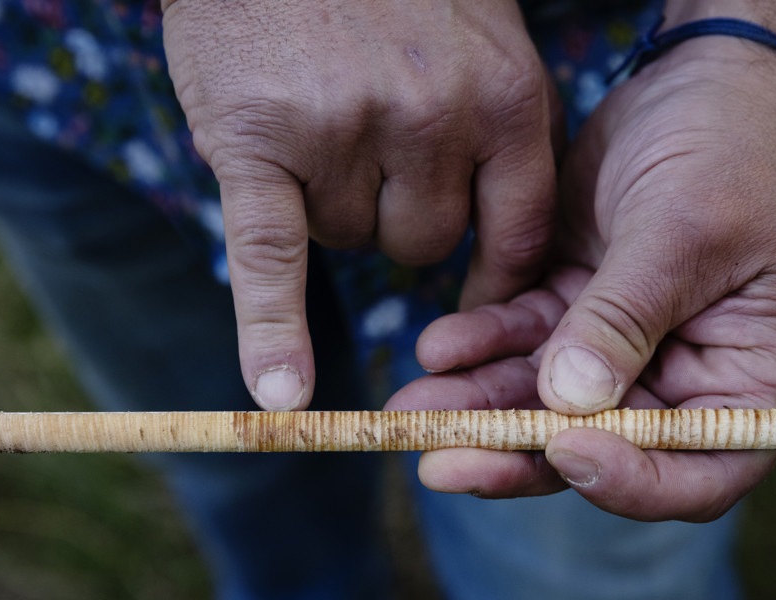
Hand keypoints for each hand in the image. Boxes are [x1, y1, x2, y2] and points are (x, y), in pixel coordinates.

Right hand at [162, 0, 556, 409]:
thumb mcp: (479, 27)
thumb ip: (494, 120)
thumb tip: (494, 227)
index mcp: (508, 94)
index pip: (515, 231)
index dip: (491, 271)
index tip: (479, 303)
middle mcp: (437, 118)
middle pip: (420, 243)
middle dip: (390, 212)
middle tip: (358, 135)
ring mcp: (347, 131)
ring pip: (349, 240)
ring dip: (328, 203)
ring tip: (308, 113)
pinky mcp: (261, 146)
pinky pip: (272, 262)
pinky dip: (272, 333)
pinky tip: (277, 396)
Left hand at [387, 36, 775, 520]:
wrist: (705, 80)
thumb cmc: (732, 148)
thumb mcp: (685, 230)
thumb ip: (625, 317)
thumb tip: (567, 403)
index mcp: (749, 375)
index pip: (701, 470)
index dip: (635, 481)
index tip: (568, 451)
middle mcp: (684, 375)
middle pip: (601, 444)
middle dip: (518, 451)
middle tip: (443, 461)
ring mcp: (623, 343)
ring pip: (544, 398)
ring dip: (478, 402)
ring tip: (411, 404)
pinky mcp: (573, 303)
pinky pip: (519, 338)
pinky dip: (478, 345)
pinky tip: (437, 345)